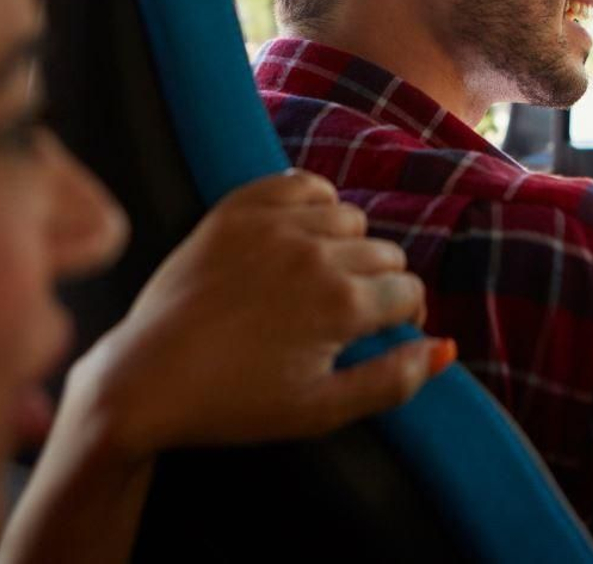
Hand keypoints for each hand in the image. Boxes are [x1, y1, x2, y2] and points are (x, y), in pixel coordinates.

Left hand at [72, 171, 452, 457]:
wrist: (145, 380)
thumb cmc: (234, 404)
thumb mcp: (322, 410)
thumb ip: (394, 381)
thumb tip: (447, 348)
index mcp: (342, 304)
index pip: (409, 292)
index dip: (404, 316)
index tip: (382, 333)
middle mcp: (316, 253)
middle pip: (385, 253)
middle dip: (379, 284)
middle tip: (347, 314)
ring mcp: (275, 224)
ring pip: (349, 217)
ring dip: (347, 245)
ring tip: (320, 278)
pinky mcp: (237, 209)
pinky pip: (301, 182)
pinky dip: (312, 202)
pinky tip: (300, 234)